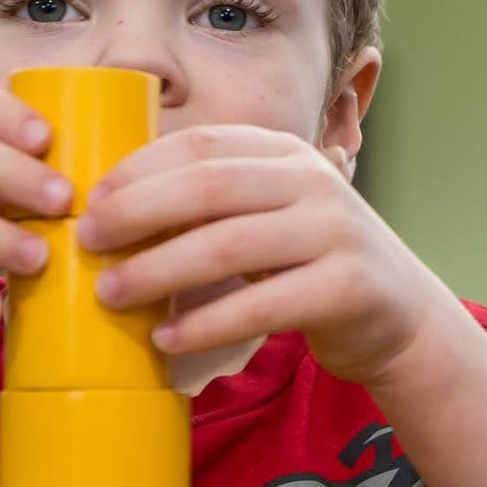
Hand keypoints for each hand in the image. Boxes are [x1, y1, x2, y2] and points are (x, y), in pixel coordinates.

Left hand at [78, 125, 457, 387]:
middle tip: (88, 242)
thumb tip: (104, 213)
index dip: (138, 169)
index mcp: (286, 155)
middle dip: (138, 212)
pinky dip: (206, 324)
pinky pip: (262, 306)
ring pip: (231, 245)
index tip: (89, 202)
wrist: (398, 315)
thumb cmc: (308, 266)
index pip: (201, 145)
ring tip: (111, 293)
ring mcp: (336, 232)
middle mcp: (314, 183)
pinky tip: (166, 340)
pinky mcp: (348, 288)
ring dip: (160, 270)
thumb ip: (212, 205)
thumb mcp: (269, 215)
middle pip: (211, 186)